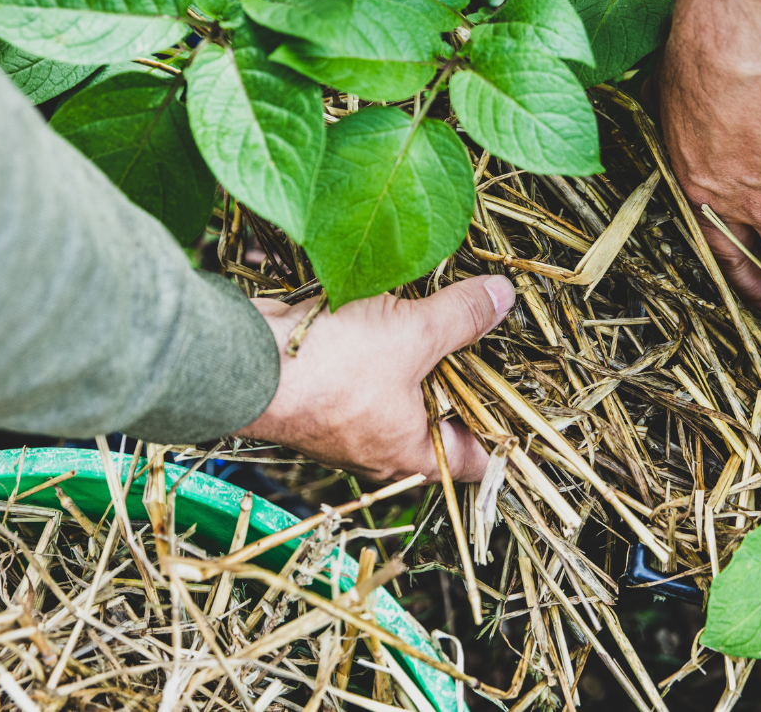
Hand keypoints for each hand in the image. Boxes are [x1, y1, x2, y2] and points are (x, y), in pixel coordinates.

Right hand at [237, 275, 514, 482]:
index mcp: (409, 454)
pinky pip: (361, 370)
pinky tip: (385, 307)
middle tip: (483, 333)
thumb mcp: (411, 334)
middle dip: (459, 375)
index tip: (519, 394)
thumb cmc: (329, 368)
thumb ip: (461, 318)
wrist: (241, 360)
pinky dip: (376, 342)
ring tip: (437, 310)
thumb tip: (502, 300)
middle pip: (438, 417)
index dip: (501, 430)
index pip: (474, 460)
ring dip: (414, 352)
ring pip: (397, 389)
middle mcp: (377, 448)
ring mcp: (343, 422)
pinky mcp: (316, 391)